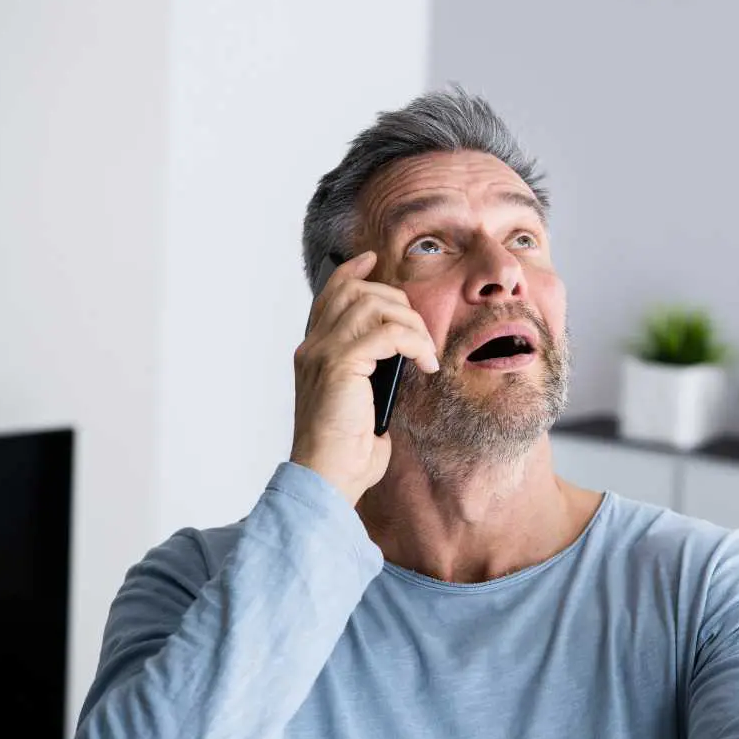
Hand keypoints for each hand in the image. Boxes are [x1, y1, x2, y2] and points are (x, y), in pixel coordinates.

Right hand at [289, 251, 439, 503]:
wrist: (328, 478)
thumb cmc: (346, 451)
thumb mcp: (360, 402)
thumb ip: (369, 373)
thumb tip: (400, 357)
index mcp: (313, 352)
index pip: (330, 295)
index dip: (353, 272)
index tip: (375, 261)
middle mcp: (312, 347)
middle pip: (356, 292)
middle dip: (398, 303)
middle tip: (421, 335)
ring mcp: (323, 354)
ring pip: (373, 305)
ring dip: (410, 323)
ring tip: (425, 351)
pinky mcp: (341, 365)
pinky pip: (386, 333)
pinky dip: (413, 342)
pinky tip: (425, 363)